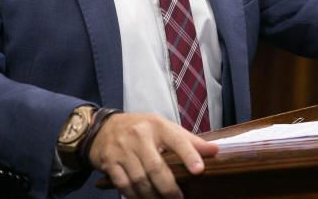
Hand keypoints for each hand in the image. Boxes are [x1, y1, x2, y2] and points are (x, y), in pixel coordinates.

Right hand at [88, 112, 217, 198]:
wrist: (103, 128)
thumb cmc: (141, 129)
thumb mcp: (164, 128)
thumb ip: (188, 141)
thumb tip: (214, 151)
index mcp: (158, 125)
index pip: (177, 140)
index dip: (189, 155)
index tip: (199, 170)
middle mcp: (139, 135)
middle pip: (156, 167)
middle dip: (169, 188)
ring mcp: (122, 149)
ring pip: (140, 180)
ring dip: (152, 196)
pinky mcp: (109, 162)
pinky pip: (124, 185)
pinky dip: (134, 196)